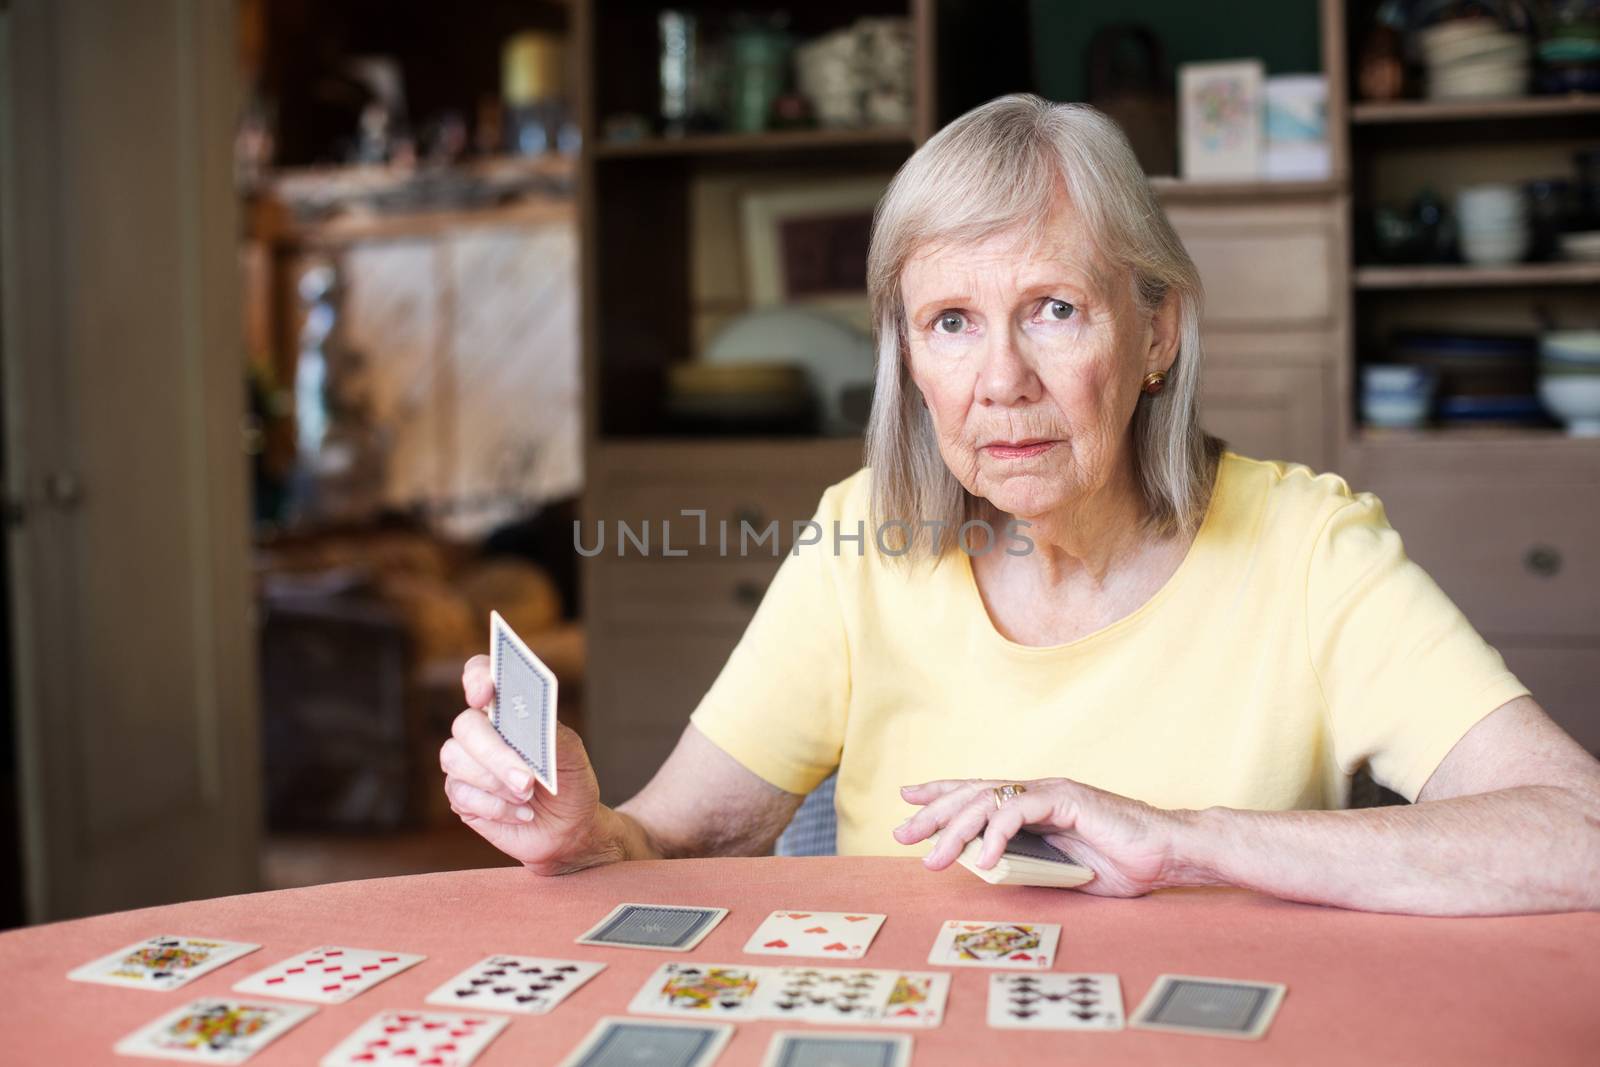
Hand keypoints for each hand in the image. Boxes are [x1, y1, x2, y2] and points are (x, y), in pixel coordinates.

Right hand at [439, 655, 620, 874]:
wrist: (569, 828)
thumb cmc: (569, 783)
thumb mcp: (572, 756)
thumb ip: (551, 735)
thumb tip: (530, 723)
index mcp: (508, 710)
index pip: (480, 675)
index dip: (477, 678)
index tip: (485, 694)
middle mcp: (481, 731)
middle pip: (466, 725)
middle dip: (496, 753)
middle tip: (526, 781)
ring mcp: (466, 763)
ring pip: (456, 760)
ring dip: (496, 783)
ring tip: (529, 798)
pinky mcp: (461, 795)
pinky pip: (461, 794)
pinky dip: (496, 808)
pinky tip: (521, 813)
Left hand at [892, 777, 1200, 897]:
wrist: (1168, 852)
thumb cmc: (1121, 862)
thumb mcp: (1061, 869)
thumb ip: (1026, 862)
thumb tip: (984, 868)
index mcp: (1034, 805)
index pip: (978, 794)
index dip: (942, 795)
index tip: (908, 802)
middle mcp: (1038, 792)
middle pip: (973, 794)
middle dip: (934, 813)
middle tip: (902, 833)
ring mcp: (1052, 793)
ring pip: (989, 802)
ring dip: (956, 830)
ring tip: (934, 857)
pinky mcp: (1068, 799)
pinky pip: (1022, 812)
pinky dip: (999, 834)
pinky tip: (986, 856)